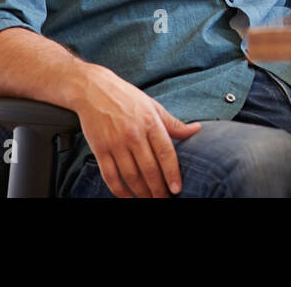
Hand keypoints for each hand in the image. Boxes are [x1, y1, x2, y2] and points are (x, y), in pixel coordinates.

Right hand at [75, 66, 201, 197]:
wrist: (93, 89)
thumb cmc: (126, 98)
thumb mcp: (154, 106)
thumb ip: (174, 123)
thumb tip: (197, 129)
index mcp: (151, 122)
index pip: (165, 153)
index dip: (172, 173)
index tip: (177, 189)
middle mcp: (134, 134)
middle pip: (149, 169)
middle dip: (158, 189)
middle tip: (164, 199)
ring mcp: (115, 143)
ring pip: (131, 176)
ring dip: (141, 193)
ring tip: (150, 200)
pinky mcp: (99, 149)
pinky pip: (110, 176)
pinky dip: (119, 191)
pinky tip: (128, 197)